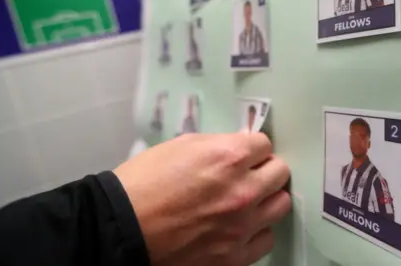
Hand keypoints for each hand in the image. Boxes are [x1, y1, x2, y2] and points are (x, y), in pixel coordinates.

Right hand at [114, 133, 290, 265]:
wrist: (120, 228)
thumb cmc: (143, 182)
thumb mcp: (181, 146)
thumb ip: (217, 145)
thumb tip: (239, 148)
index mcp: (229, 157)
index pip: (264, 145)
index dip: (253, 148)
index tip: (245, 154)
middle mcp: (243, 190)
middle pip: (280, 172)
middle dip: (265, 169)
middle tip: (251, 174)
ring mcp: (241, 226)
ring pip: (280, 205)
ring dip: (267, 198)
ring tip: (248, 200)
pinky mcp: (234, 256)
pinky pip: (266, 239)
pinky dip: (257, 231)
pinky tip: (240, 227)